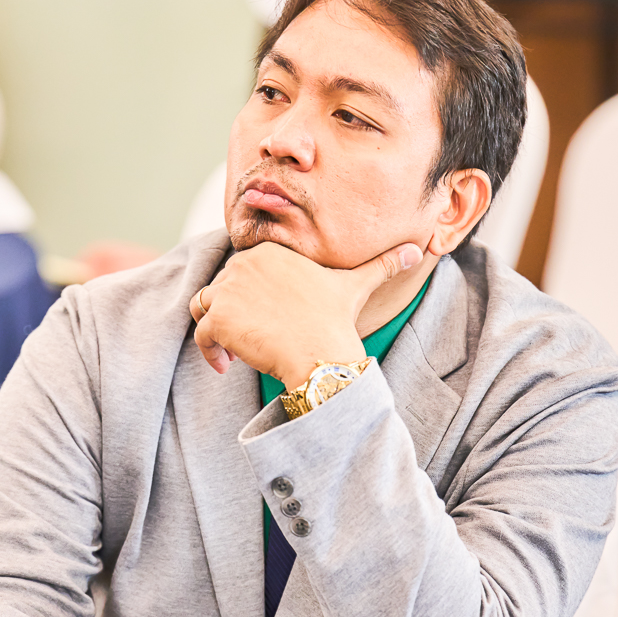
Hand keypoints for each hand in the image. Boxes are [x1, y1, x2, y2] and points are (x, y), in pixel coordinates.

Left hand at [189, 240, 424, 387]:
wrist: (321, 353)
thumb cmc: (336, 321)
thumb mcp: (357, 286)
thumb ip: (381, 265)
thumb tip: (416, 251)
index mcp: (270, 252)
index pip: (243, 270)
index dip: (250, 296)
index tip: (266, 320)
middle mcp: (244, 263)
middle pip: (222, 287)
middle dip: (232, 313)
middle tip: (252, 340)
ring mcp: (228, 290)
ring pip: (204, 305)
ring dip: (215, 329)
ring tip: (234, 352)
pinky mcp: (218, 317)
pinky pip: (201, 332)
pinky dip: (209, 350)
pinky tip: (226, 365)